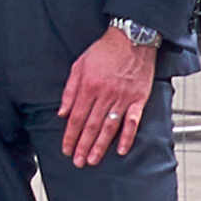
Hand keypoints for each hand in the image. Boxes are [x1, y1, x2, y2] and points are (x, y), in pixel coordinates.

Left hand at [55, 26, 161, 164]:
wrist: (132, 39)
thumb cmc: (105, 50)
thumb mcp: (79, 65)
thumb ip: (70, 90)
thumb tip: (62, 113)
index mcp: (88, 87)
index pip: (76, 117)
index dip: (70, 135)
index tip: (66, 149)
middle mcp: (105, 95)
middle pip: (91, 125)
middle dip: (82, 146)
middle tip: (77, 162)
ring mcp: (123, 98)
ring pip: (109, 127)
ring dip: (100, 146)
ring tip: (92, 160)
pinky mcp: (138, 99)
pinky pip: (133, 121)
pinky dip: (127, 137)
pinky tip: (121, 150)